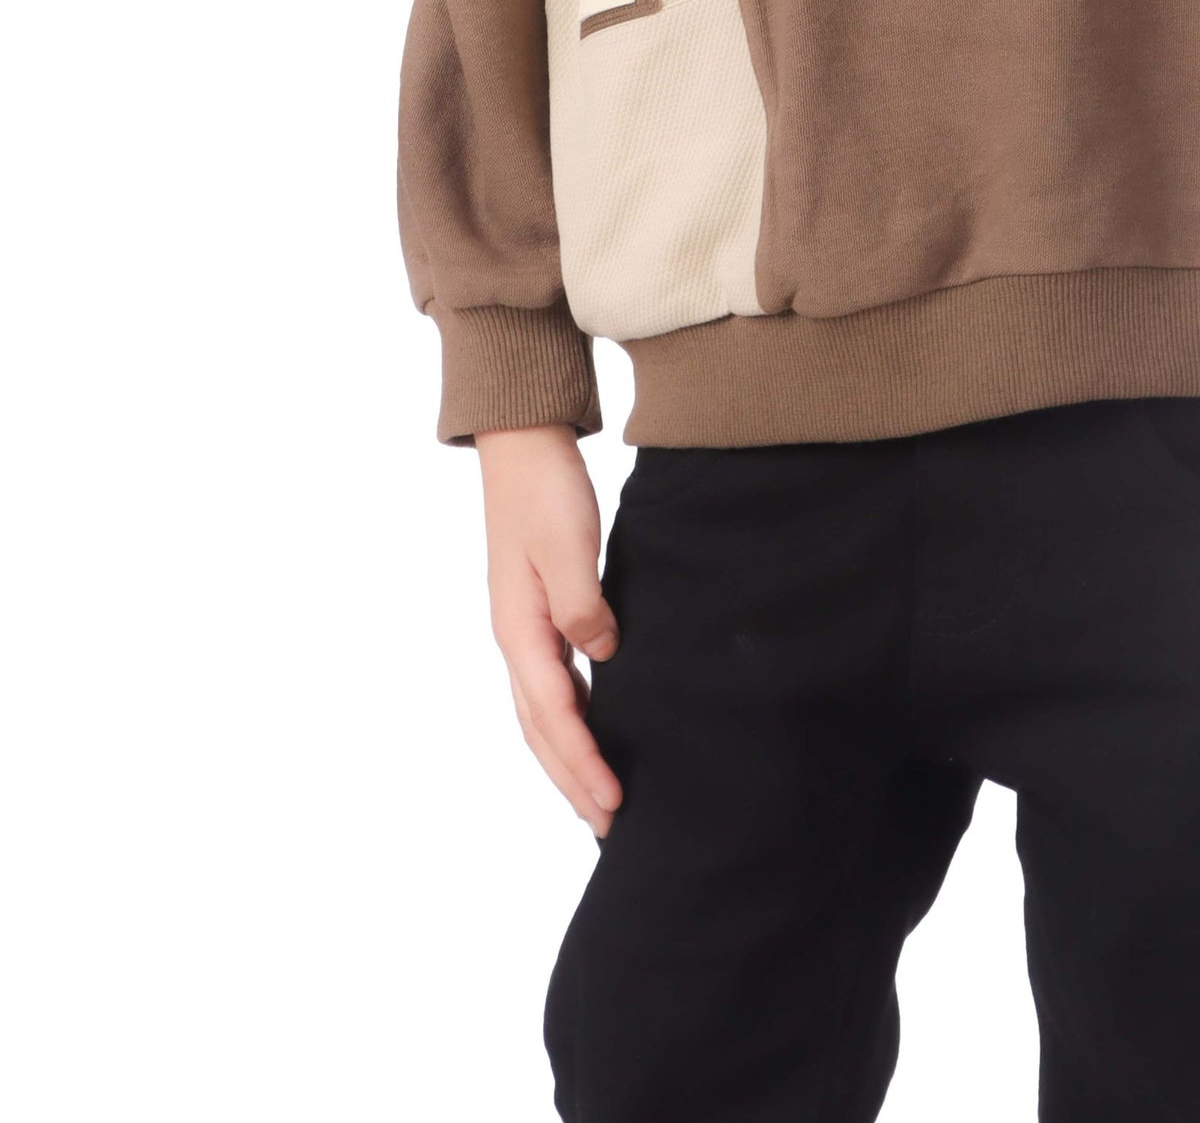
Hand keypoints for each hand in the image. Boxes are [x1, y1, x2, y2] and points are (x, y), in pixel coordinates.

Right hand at [476, 423, 623, 834]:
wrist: (522, 444)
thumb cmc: (546, 490)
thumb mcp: (570, 543)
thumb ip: (585, 604)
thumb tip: (603, 657)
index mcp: (518, 630)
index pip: (554, 716)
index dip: (584, 762)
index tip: (613, 802)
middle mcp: (515, 639)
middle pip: (540, 731)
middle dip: (571, 781)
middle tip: (608, 826)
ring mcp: (522, 629)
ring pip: (542, 714)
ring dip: (568, 759)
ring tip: (598, 799)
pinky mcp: (536, 615)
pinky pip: (552, 686)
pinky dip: (571, 721)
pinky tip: (594, 730)